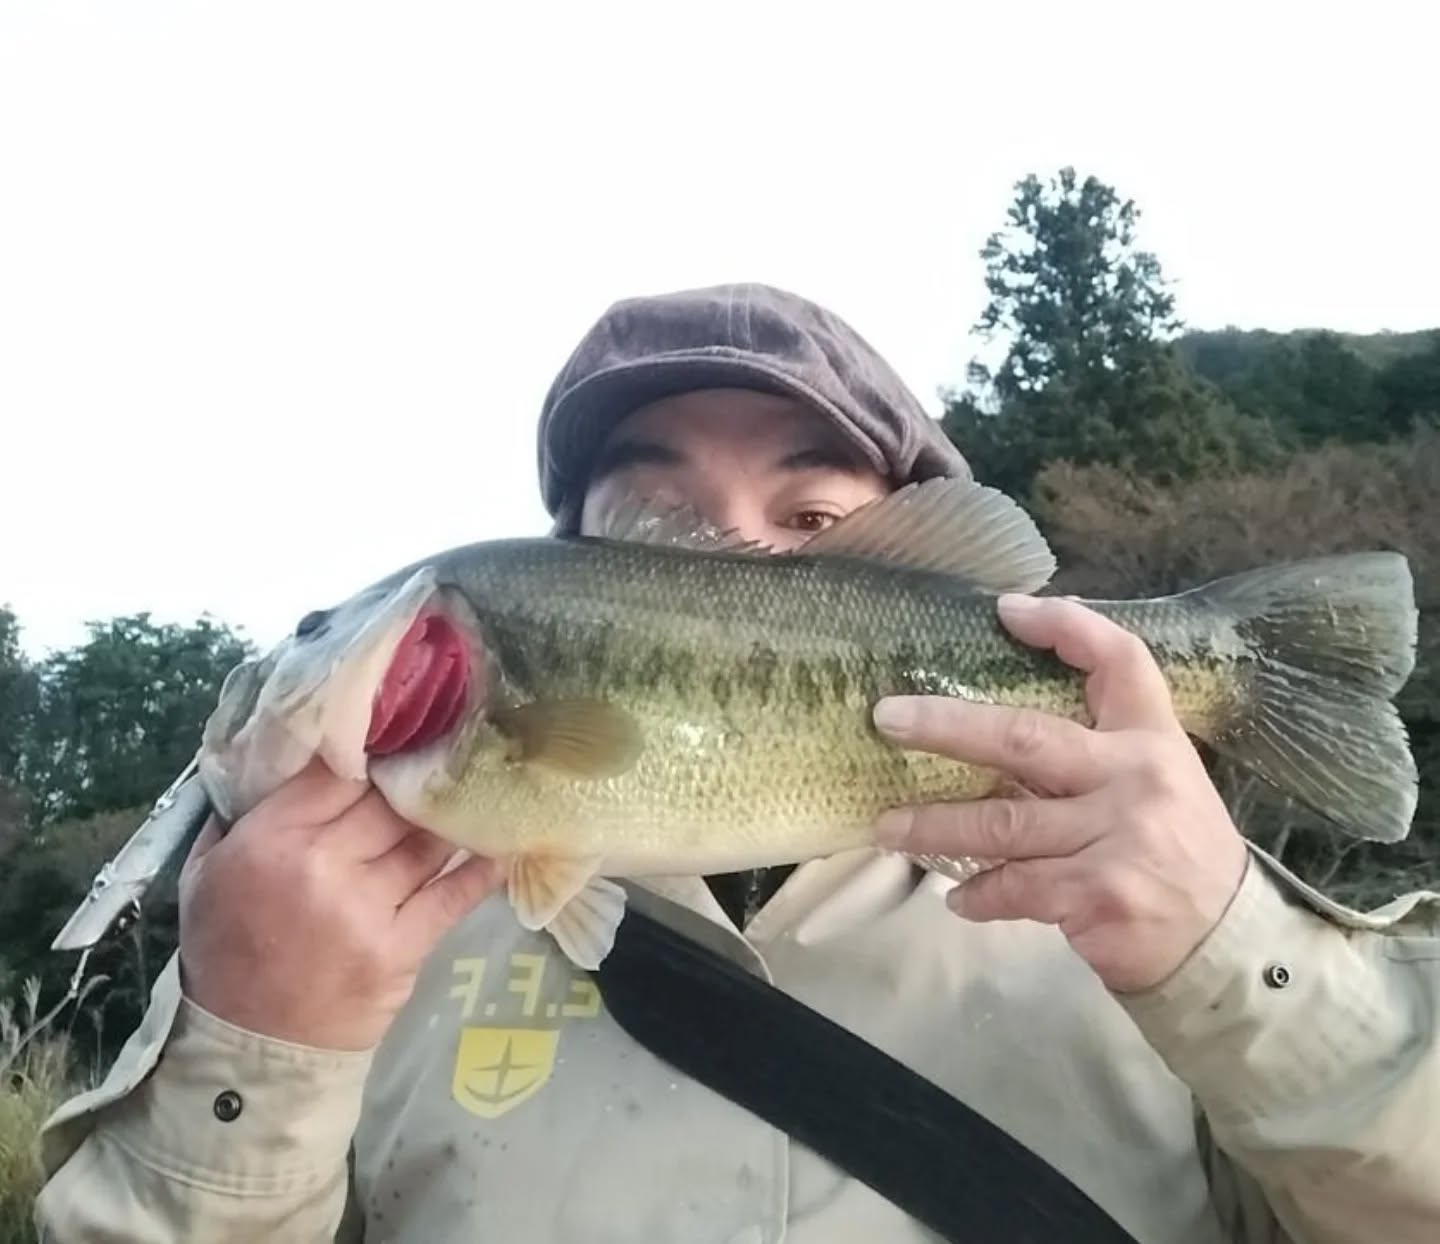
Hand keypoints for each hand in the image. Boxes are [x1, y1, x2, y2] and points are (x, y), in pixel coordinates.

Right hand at [178, 760, 505, 1049]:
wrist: (252, 1046)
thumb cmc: (227, 951)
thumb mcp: (207, 872)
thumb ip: (241, 813)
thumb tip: (281, 756)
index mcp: (270, 840)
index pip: (337, 773)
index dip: (372, 753)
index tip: (397, 737)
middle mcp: (321, 866)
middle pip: (389, 801)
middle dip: (416, 782)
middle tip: (442, 761)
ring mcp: (367, 907)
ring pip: (425, 841)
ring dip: (451, 818)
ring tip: (474, 793)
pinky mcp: (403, 946)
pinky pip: (454, 894)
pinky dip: (480, 868)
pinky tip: (500, 844)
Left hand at [871, 593, 1248, 993]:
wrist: (1227, 944)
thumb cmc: (1175, 852)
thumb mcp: (1156, 783)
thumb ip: (1096, 752)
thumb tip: (993, 732)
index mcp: (1151, 739)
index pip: (1119, 660)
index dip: (1066, 626)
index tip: (1006, 609)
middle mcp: (1135, 777)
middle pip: (1026, 738)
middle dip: (948, 725)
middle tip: (888, 718)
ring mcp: (1117, 836)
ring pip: (1003, 823)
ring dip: (935, 826)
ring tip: (887, 827)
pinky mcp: (1098, 893)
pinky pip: (1017, 887)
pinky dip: (979, 893)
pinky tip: (955, 898)